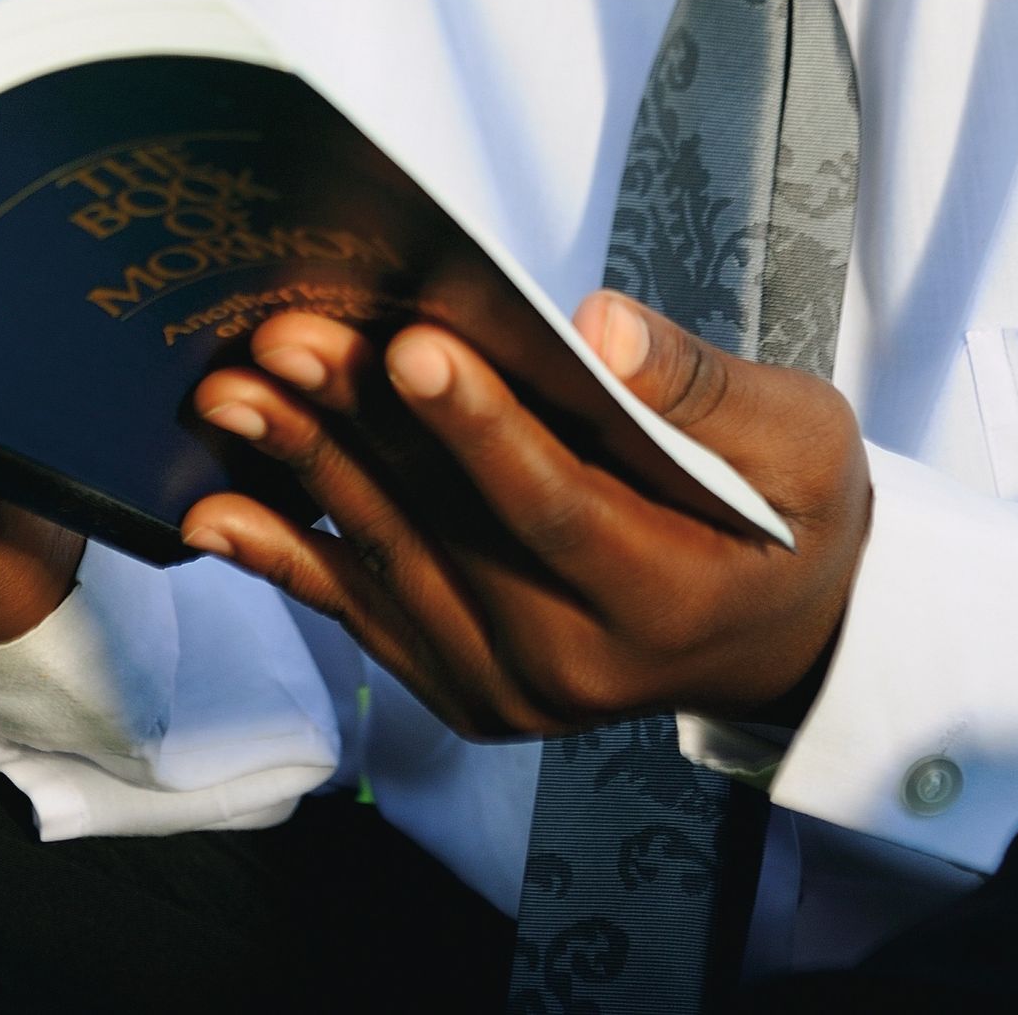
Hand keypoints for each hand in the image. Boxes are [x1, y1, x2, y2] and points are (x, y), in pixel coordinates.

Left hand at [180, 292, 869, 739]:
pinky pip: (364, 616)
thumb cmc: (793, 513)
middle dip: (358, 426)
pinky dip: (287, 558)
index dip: (480, 427)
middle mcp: (578, 667)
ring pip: (391, 565)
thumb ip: (700, 389)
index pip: (558, 507)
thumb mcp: (801, 441)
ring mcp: (511, 690)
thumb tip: (600, 328)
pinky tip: (216, 506)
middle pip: (450, 531)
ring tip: (228, 392)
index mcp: (669, 599)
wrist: (779, 633)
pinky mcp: (464, 688)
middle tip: (283, 338)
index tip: (413, 342)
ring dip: (302, 474)